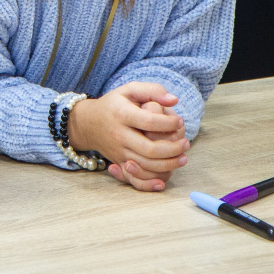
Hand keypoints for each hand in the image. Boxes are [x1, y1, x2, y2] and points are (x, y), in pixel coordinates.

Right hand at [66, 82, 189, 190]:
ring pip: (145, 165)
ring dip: (168, 165)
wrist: (88, 123)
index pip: (149, 121)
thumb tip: (174, 100)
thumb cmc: (114, 104)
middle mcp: (119, 135)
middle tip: (186, 143)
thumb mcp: (129, 90)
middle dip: (173, 149)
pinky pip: (134, 178)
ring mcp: (118, 151)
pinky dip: (148, 183)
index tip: (179, 121)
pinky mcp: (119, 163)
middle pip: (149, 149)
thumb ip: (152, 90)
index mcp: (122, 114)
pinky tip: (163, 181)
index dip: (169, 123)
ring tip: (183, 157)